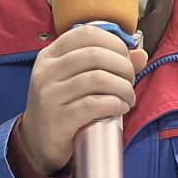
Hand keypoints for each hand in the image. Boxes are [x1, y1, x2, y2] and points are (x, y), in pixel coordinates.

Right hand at [17, 27, 149, 174]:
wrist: (37, 143)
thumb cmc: (63, 107)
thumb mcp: (76, 80)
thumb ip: (107, 64)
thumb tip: (140, 54)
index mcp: (50, 55)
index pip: (86, 33)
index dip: (113, 42)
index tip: (125, 57)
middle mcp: (46, 72)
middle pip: (95, 55)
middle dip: (123, 66)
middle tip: (130, 80)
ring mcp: (50, 95)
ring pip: (97, 79)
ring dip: (123, 87)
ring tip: (128, 97)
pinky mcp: (59, 119)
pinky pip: (94, 104)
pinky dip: (115, 104)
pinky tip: (121, 108)